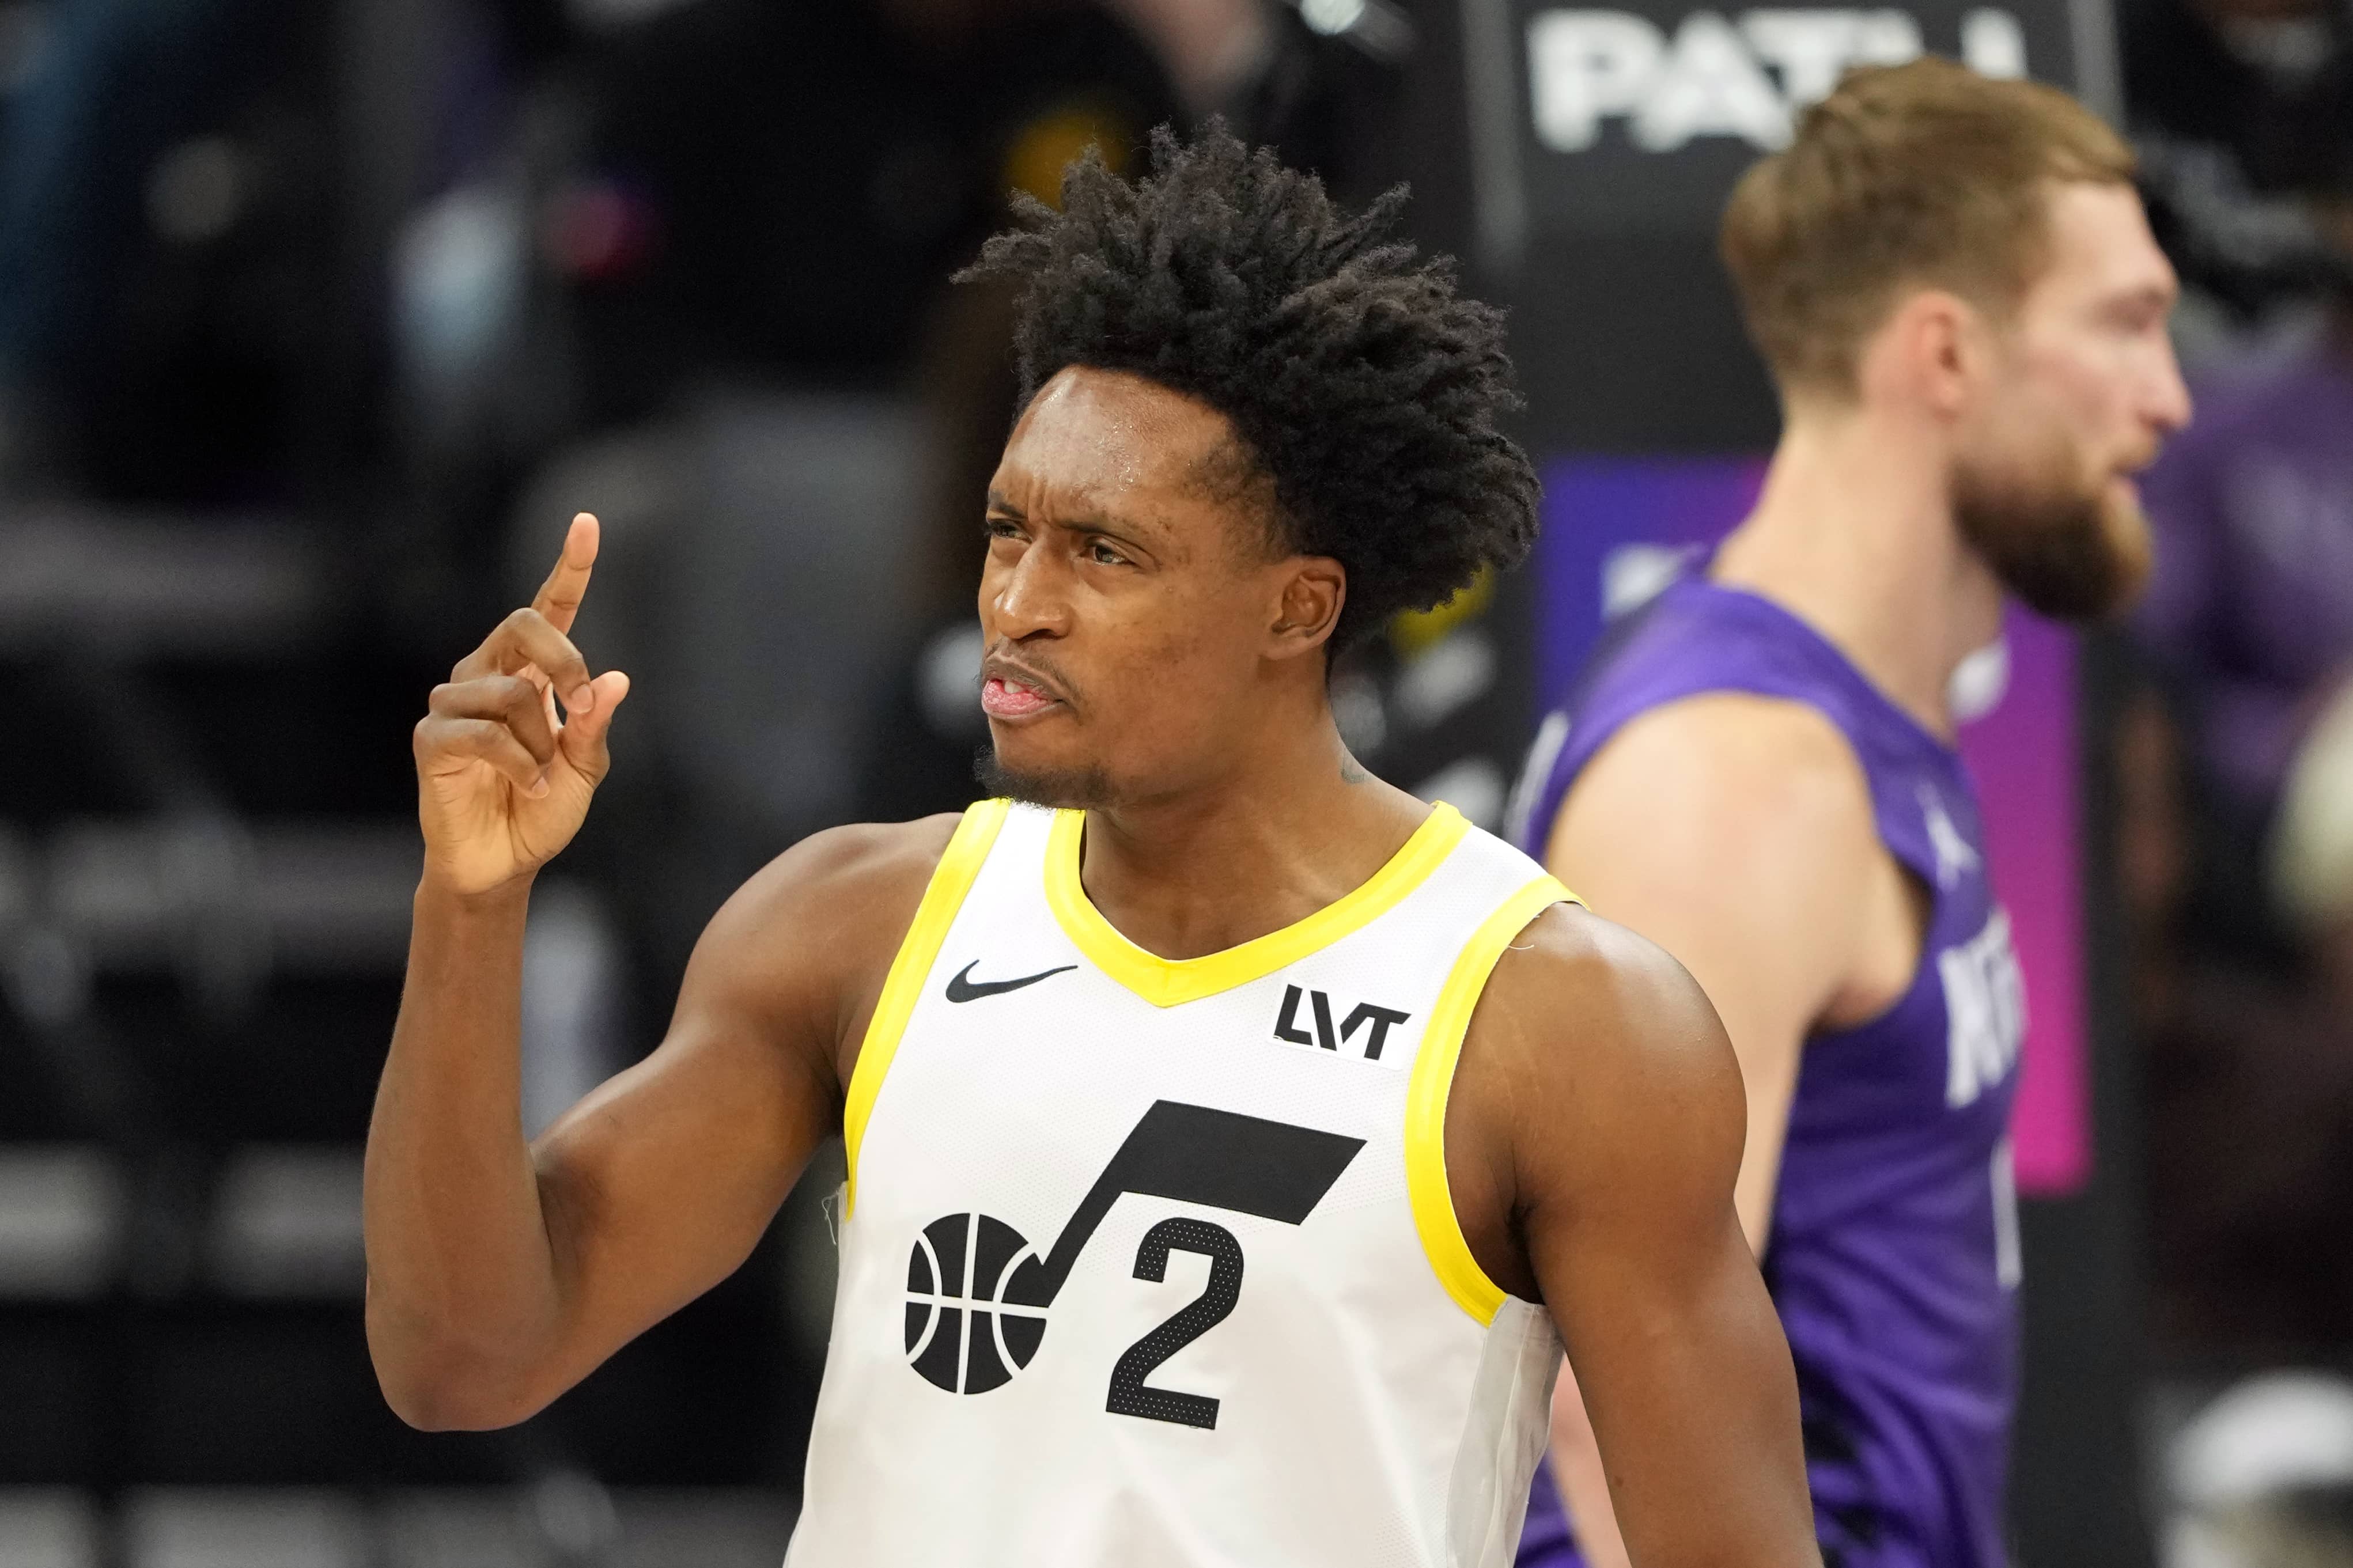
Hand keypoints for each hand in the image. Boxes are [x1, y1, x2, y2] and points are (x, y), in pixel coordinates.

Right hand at [414, 514, 631, 895]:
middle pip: (523, 623)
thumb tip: (614, 678)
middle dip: (563, 659)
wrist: (503, 863)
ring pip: (510, 690)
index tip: (587, 523)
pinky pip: (481, 731)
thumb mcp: (586, 769)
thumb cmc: (543, 809)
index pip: (549, 608)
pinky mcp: (432, 738)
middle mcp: (488, 674)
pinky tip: (530, 786)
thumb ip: (596, 724)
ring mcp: (455, 703)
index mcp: (531, 672)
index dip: (569, 566)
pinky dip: (519, 762)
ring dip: (541, 740)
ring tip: (543, 777)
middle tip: (582, 704)